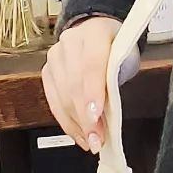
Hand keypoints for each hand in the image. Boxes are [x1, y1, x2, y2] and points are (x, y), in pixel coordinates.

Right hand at [42, 16, 139, 152]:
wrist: (95, 30)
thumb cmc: (114, 45)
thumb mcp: (125, 56)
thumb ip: (117, 78)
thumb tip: (110, 112)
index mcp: (94, 32)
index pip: (92, 65)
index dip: (93, 93)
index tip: (96, 117)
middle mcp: (70, 42)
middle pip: (74, 84)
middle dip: (86, 117)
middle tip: (97, 139)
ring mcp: (55, 57)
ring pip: (62, 96)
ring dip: (77, 124)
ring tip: (90, 141)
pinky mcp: (47, 71)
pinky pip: (54, 101)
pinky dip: (67, 121)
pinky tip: (78, 134)